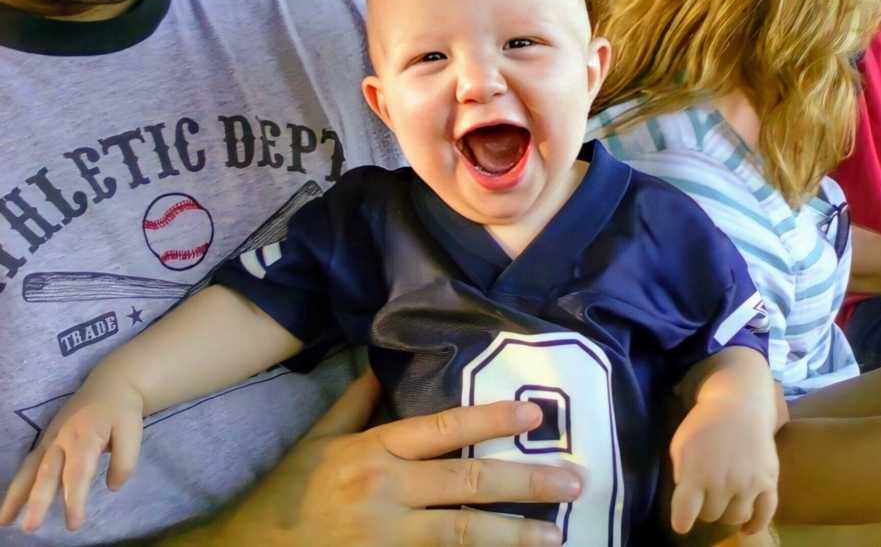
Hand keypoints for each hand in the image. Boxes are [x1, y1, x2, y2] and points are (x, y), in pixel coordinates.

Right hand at [0, 374, 143, 531]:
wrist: (110, 384)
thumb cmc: (122, 410)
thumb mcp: (133, 431)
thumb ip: (125, 460)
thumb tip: (112, 487)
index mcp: (85, 436)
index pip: (78, 473)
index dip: (75, 499)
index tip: (73, 523)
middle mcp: (62, 439)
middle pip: (48, 473)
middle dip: (38, 501)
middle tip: (30, 528)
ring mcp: (50, 439)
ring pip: (31, 469)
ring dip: (17, 495)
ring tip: (4, 520)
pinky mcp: (45, 441)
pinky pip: (28, 464)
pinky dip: (17, 484)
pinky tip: (10, 504)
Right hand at [186, 371, 580, 546]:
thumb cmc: (290, 491)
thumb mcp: (318, 439)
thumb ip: (354, 404)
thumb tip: (382, 368)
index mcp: (373, 451)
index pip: (441, 428)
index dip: (489, 419)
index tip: (532, 414)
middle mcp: (386, 490)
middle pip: (466, 482)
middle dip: (524, 481)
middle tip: (573, 481)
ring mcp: (388, 536)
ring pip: (462, 533)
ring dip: (514, 533)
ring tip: (556, 533)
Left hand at [669, 398, 778, 535]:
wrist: (739, 406)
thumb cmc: (703, 424)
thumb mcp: (680, 445)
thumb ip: (682, 474)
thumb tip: (686, 500)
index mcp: (696, 473)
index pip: (685, 512)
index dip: (681, 521)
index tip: (681, 525)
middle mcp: (723, 482)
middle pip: (711, 515)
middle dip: (704, 510)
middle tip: (704, 498)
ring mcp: (748, 484)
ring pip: (736, 517)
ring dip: (726, 515)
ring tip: (722, 505)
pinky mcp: (769, 482)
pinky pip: (765, 514)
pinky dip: (755, 525)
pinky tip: (746, 528)